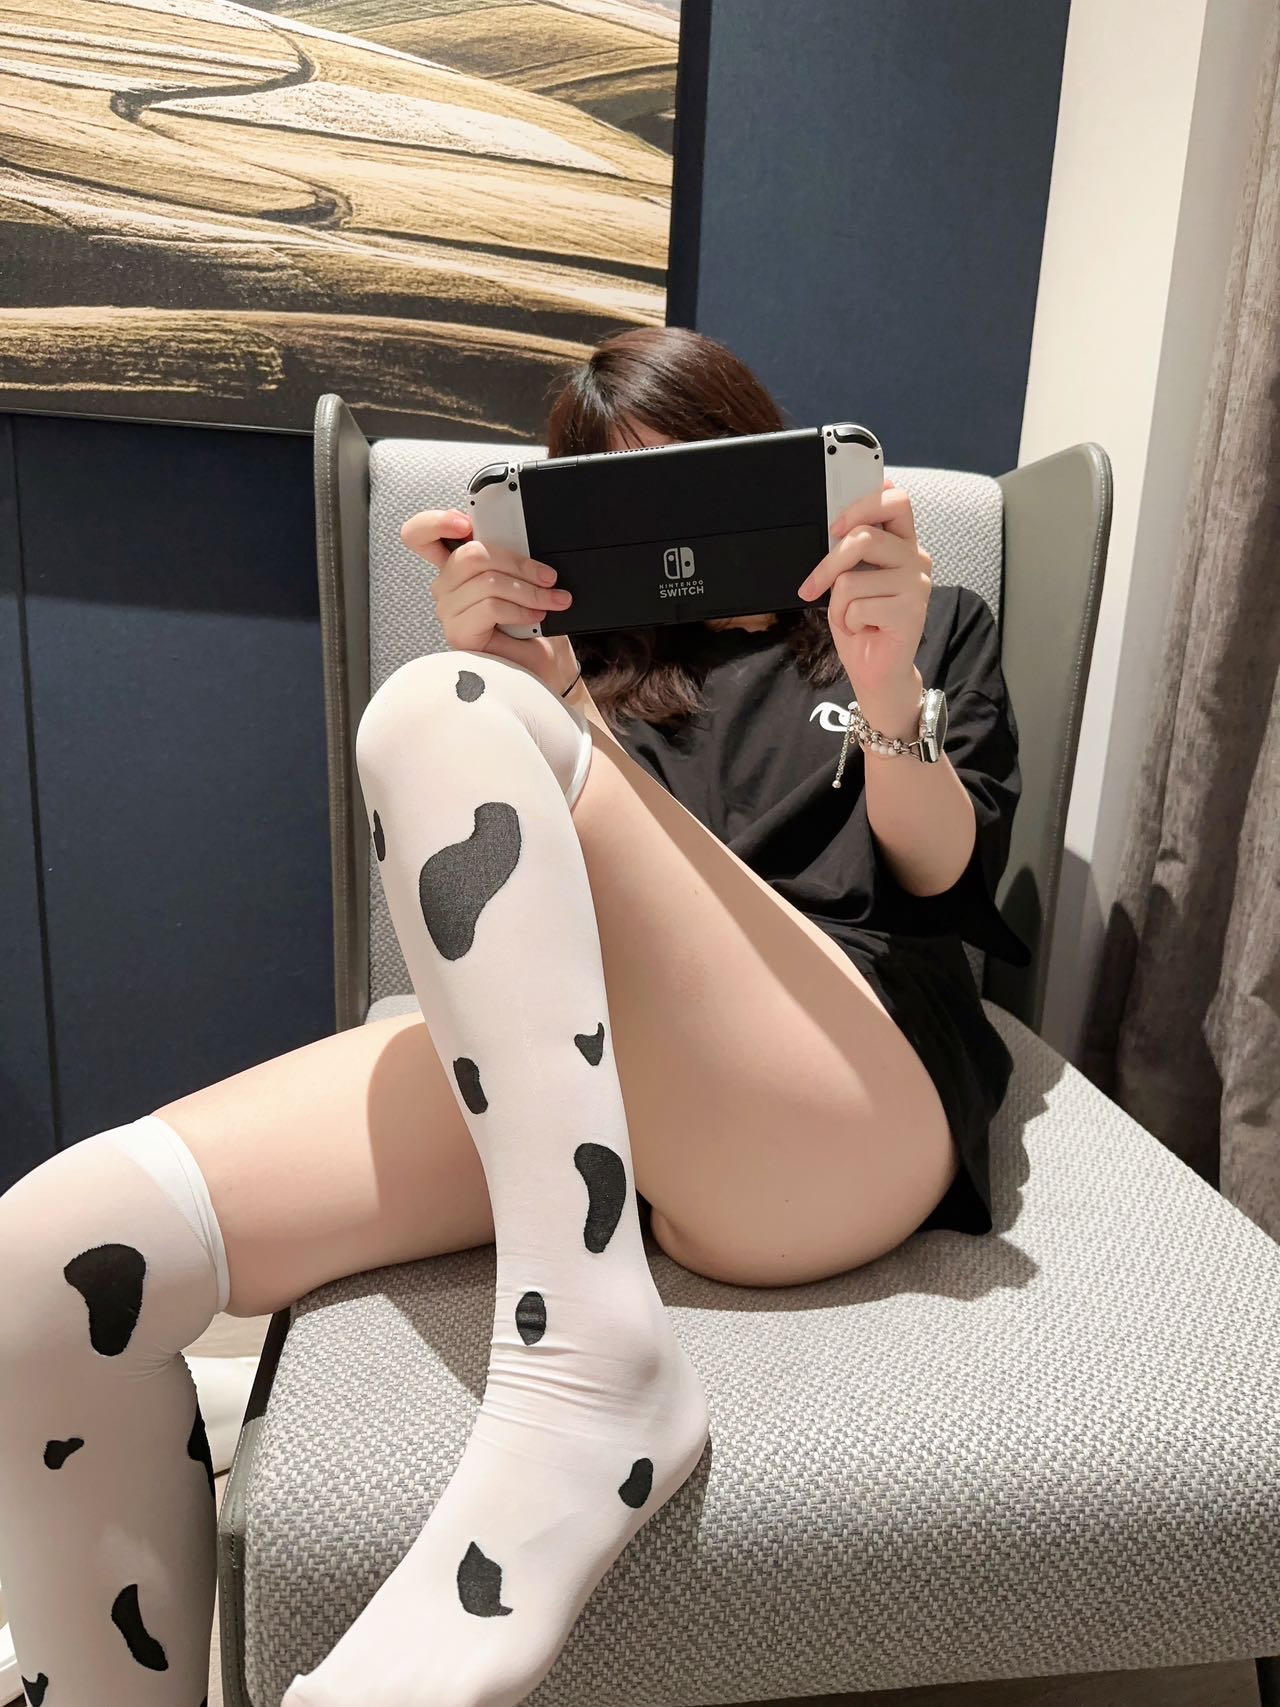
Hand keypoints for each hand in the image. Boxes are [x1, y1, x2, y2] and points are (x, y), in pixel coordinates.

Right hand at [399, 507, 578, 696]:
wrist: (544, 664)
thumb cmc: (533, 624)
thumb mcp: (522, 579)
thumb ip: (508, 554)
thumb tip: (519, 535)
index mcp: (457, 567)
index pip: (420, 535)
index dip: (435, 522)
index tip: (465, 522)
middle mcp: (446, 587)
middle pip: (471, 554)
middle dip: (519, 563)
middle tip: (548, 576)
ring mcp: (449, 611)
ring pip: (487, 581)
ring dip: (529, 590)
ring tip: (551, 600)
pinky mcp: (459, 634)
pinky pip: (490, 607)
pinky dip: (521, 609)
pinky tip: (536, 616)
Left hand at [796, 475, 931, 731]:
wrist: (876, 670)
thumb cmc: (861, 622)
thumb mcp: (849, 579)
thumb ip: (850, 552)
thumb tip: (833, 525)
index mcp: (903, 543)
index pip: (896, 501)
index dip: (863, 504)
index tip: (835, 525)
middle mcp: (916, 557)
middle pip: (865, 536)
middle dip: (829, 563)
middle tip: (813, 585)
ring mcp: (917, 583)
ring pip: (853, 578)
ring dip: (838, 604)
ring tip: (851, 617)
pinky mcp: (912, 610)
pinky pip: (859, 606)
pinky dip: (848, 622)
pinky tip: (864, 629)